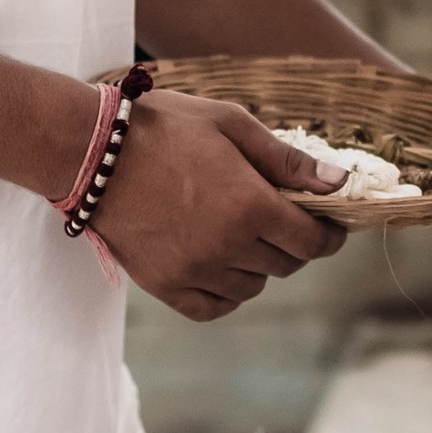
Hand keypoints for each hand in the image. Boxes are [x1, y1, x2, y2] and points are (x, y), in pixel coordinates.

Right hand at [95, 91, 348, 318]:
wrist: (91, 151)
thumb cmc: (165, 127)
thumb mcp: (232, 125)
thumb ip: (288, 160)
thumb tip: (340, 184)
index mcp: (250, 205)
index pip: (313, 241)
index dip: (329, 235)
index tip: (330, 225)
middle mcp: (226, 246)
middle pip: (286, 265)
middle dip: (294, 244)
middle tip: (281, 219)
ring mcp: (193, 271)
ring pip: (252, 287)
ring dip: (259, 265)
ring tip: (244, 233)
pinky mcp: (163, 285)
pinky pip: (213, 307)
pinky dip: (226, 292)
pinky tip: (222, 265)